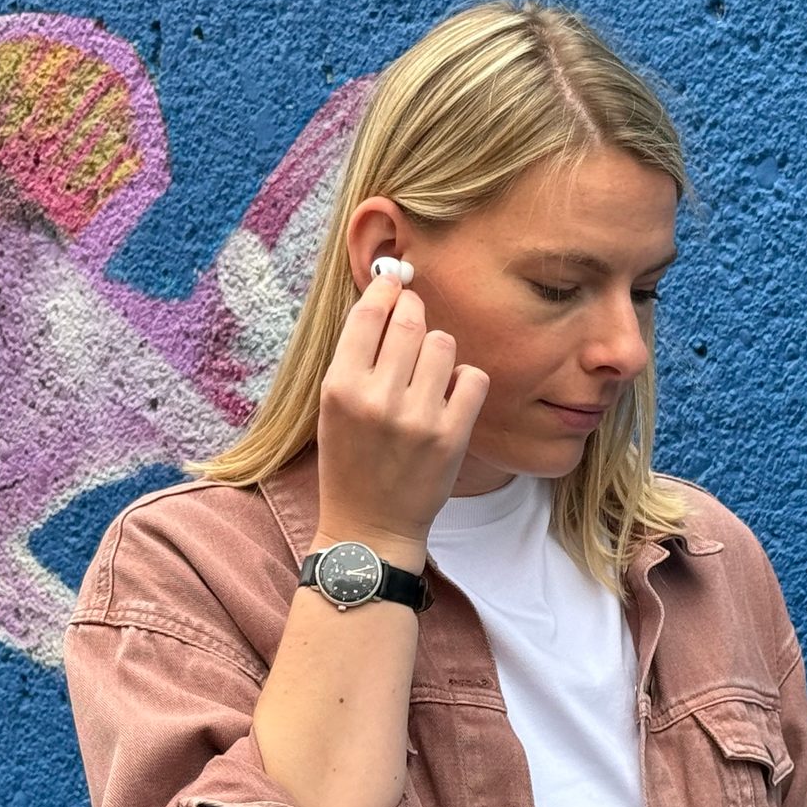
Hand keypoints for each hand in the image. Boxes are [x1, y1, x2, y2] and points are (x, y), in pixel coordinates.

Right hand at [315, 271, 489, 559]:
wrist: (370, 524)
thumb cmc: (350, 460)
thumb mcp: (333, 406)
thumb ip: (356, 355)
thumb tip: (388, 296)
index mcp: (340, 386)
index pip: (369, 314)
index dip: (386, 289)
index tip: (394, 282)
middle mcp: (377, 398)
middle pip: (410, 321)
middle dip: (414, 310)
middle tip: (413, 317)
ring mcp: (417, 417)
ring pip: (444, 344)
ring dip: (438, 350)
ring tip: (427, 371)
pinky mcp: (451, 435)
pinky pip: (473, 377)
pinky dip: (464, 381)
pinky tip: (449, 396)